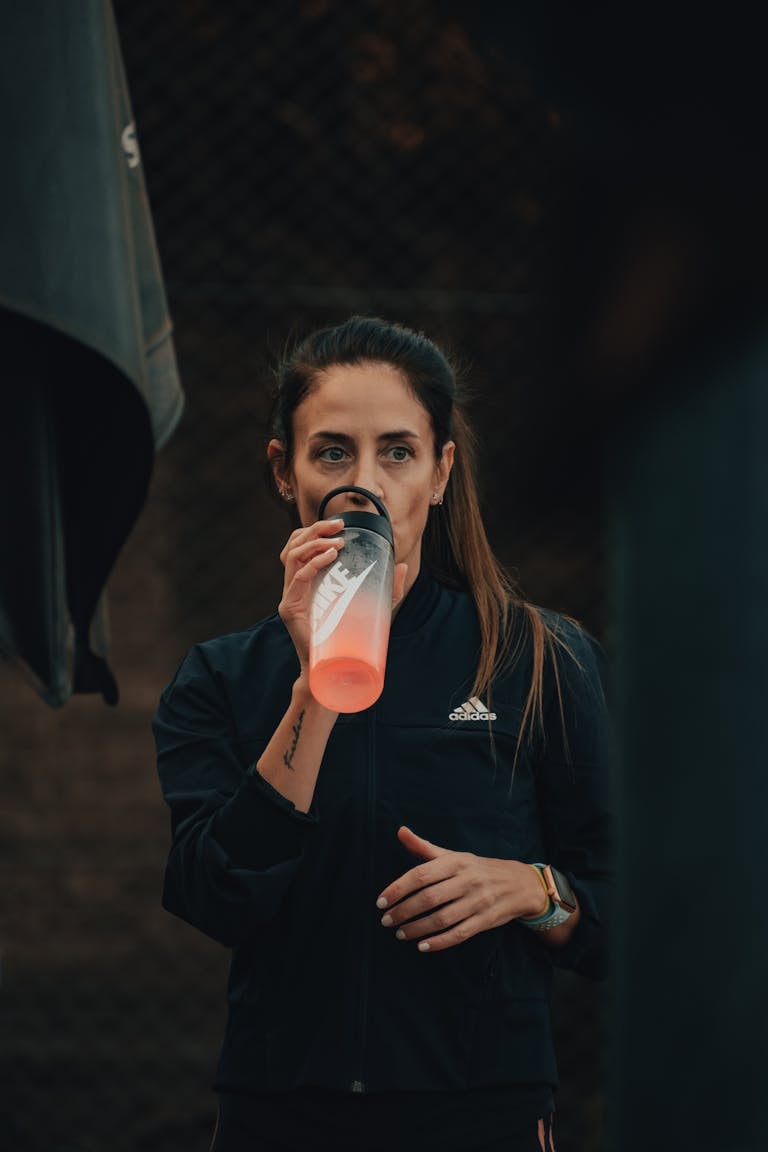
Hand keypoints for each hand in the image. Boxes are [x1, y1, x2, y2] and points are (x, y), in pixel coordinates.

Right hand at [277, 522, 407, 668]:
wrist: (332, 669)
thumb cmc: (349, 640)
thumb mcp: (372, 608)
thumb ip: (386, 588)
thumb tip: (401, 565)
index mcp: (308, 582)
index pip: (300, 546)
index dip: (315, 531)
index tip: (340, 525)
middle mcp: (295, 586)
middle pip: (294, 545)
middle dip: (315, 530)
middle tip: (339, 525)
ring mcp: (290, 596)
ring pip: (292, 556)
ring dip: (314, 542)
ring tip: (337, 541)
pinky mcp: (290, 608)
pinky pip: (299, 577)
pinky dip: (314, 563)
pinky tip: (330, 556)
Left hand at [375, 826, 549, 952]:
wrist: (520, 883)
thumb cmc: (477, 869)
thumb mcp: (454, 855)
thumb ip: (425, 848)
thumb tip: (400, 831)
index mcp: (456, 862)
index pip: (421, 874)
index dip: (398, 889)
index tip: (380, 902)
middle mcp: (467, 880)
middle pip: (429, 898)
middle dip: (404, 911)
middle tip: (386, 920)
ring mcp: (478, 901)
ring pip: (442, 918)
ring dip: (417, 929)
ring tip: (400, 933)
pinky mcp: (486, 920)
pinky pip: (459, 934)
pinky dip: (439, 942)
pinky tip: (422, 946)